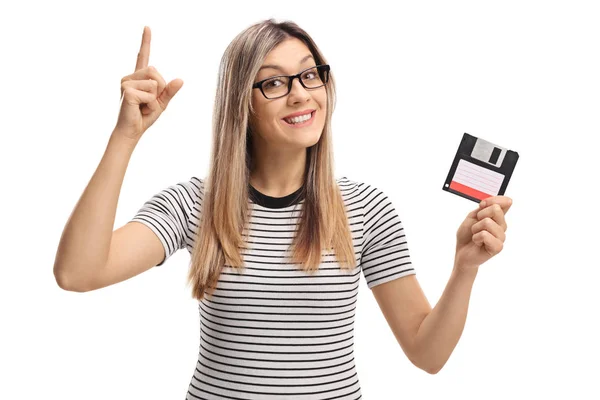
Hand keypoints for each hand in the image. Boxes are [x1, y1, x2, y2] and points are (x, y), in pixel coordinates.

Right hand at [114, 26, 183, 140]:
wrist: (132, 131)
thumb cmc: (144, 116)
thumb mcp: (161, 102)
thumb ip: (170, 91)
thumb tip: (181, 80)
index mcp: (139, 78)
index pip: (143, 56)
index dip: (146, 41)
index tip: (148, 27)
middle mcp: (130, 77)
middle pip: (156, 72)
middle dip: (160, 89)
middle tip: (149, 102)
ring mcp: (126, 82)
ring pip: (154, 82)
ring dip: (154, 97)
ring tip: (143, 106)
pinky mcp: (127, 90)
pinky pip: (150, 93)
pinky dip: (150, 103)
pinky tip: (139, 108)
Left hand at [454, 196, 512, 271]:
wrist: (462, 251)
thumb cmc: (467, 234)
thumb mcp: (473, 216)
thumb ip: (484, 208)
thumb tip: (498, 203)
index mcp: (498, 217)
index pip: (505, 202)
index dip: (492, 200)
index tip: (481, 205)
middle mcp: (502, 226)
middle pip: (496, 209)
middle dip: (480, 215)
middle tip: (476, 225)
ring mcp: (501, 237)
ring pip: (488, 222)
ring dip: (475, 228)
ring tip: (475, 235)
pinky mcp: (498, 247)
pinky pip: (485, 235)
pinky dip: (476, 237)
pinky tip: (477, 242)